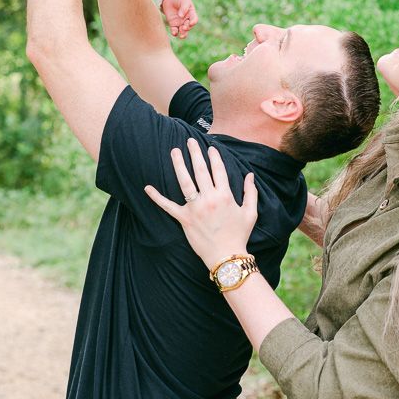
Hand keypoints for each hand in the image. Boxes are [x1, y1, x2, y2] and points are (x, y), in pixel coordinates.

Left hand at [144, 138, 256, 265]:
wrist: (227, 257)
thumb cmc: (239, 235)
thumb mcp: (250, 212)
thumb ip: (250, 192)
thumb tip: (250, 175)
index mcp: (225, 196)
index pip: (218, 170)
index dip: (214, 157)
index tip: (210, 148)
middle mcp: (209, 199)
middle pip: (201, 171)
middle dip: (195, 154)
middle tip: (190, 141)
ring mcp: (195, 209)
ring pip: (185, 182)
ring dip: (178, 165)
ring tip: (174, 152)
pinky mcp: (184, 219)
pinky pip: (168, 207)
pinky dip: (157, 197)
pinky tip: (147, 187)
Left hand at [161, 0, 198, 38]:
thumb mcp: (183, 0)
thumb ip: (184, 7)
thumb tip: (181, 16)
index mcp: (191, 14)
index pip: (194, 19)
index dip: (193, 22)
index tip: (190, 23)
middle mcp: (187, 20)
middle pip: (189, 26)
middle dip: (187, 28)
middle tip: (184, 28)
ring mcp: (180, 23)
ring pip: (183, 31)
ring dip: (183, 34)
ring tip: (181, 35)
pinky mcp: (173, 25)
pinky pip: (175, 30)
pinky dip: (175, 33)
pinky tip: (174, 33)